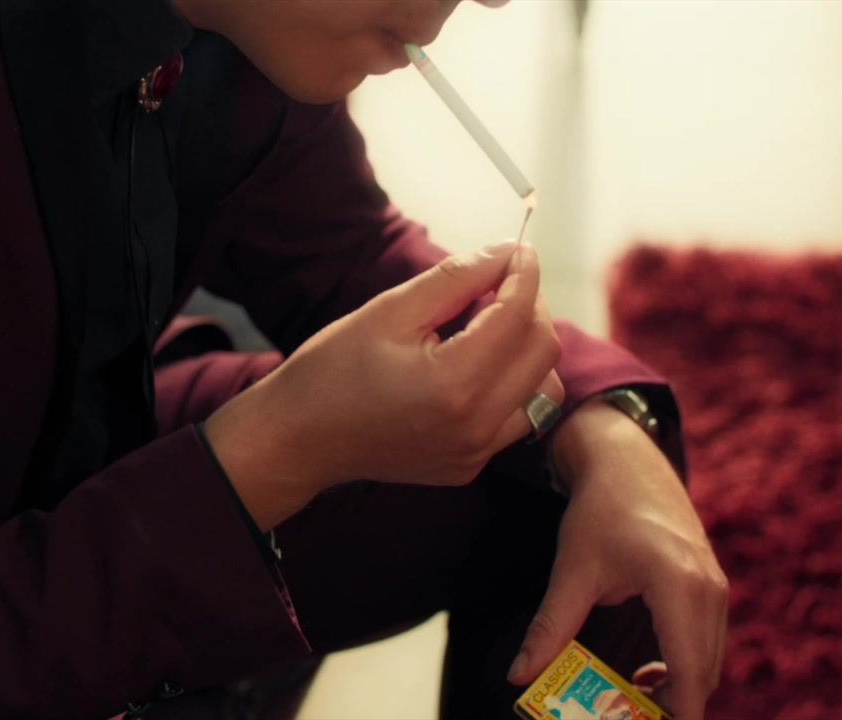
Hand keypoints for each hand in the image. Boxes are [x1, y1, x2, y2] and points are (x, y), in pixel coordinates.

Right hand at [204, 241, 563, 528]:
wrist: (297, 439)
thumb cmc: (332, 370)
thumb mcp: (389, 311)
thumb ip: (455, 279)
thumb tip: (506, 253)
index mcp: (454, 383)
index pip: (519, 316)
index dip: (524, 274)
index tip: (517, 250)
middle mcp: (476, 426)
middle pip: (544, 351)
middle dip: (530, 307)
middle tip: (498, 285)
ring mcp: (475, 453)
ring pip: (542, 389)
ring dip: (526, 350)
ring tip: (486, 328)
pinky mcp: (468, 466)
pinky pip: (515, 417)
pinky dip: (509, 385)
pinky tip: (471, 367)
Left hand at [506, 403, 727, 719]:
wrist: (625, 460)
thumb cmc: (599, 511)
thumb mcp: (571, 571)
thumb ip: (550, 628)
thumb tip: (518, 675)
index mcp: (678, 587)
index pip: (688, 671)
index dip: (677, 713)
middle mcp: (709, 589)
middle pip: (704, 673)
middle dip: (675, 706)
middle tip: (635, 718)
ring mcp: (717, 585)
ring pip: (709, 658)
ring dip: (681, 687)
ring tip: (637, 703)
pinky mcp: (713, 582)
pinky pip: (709, 638)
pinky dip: (687, 663)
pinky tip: (650, 673)